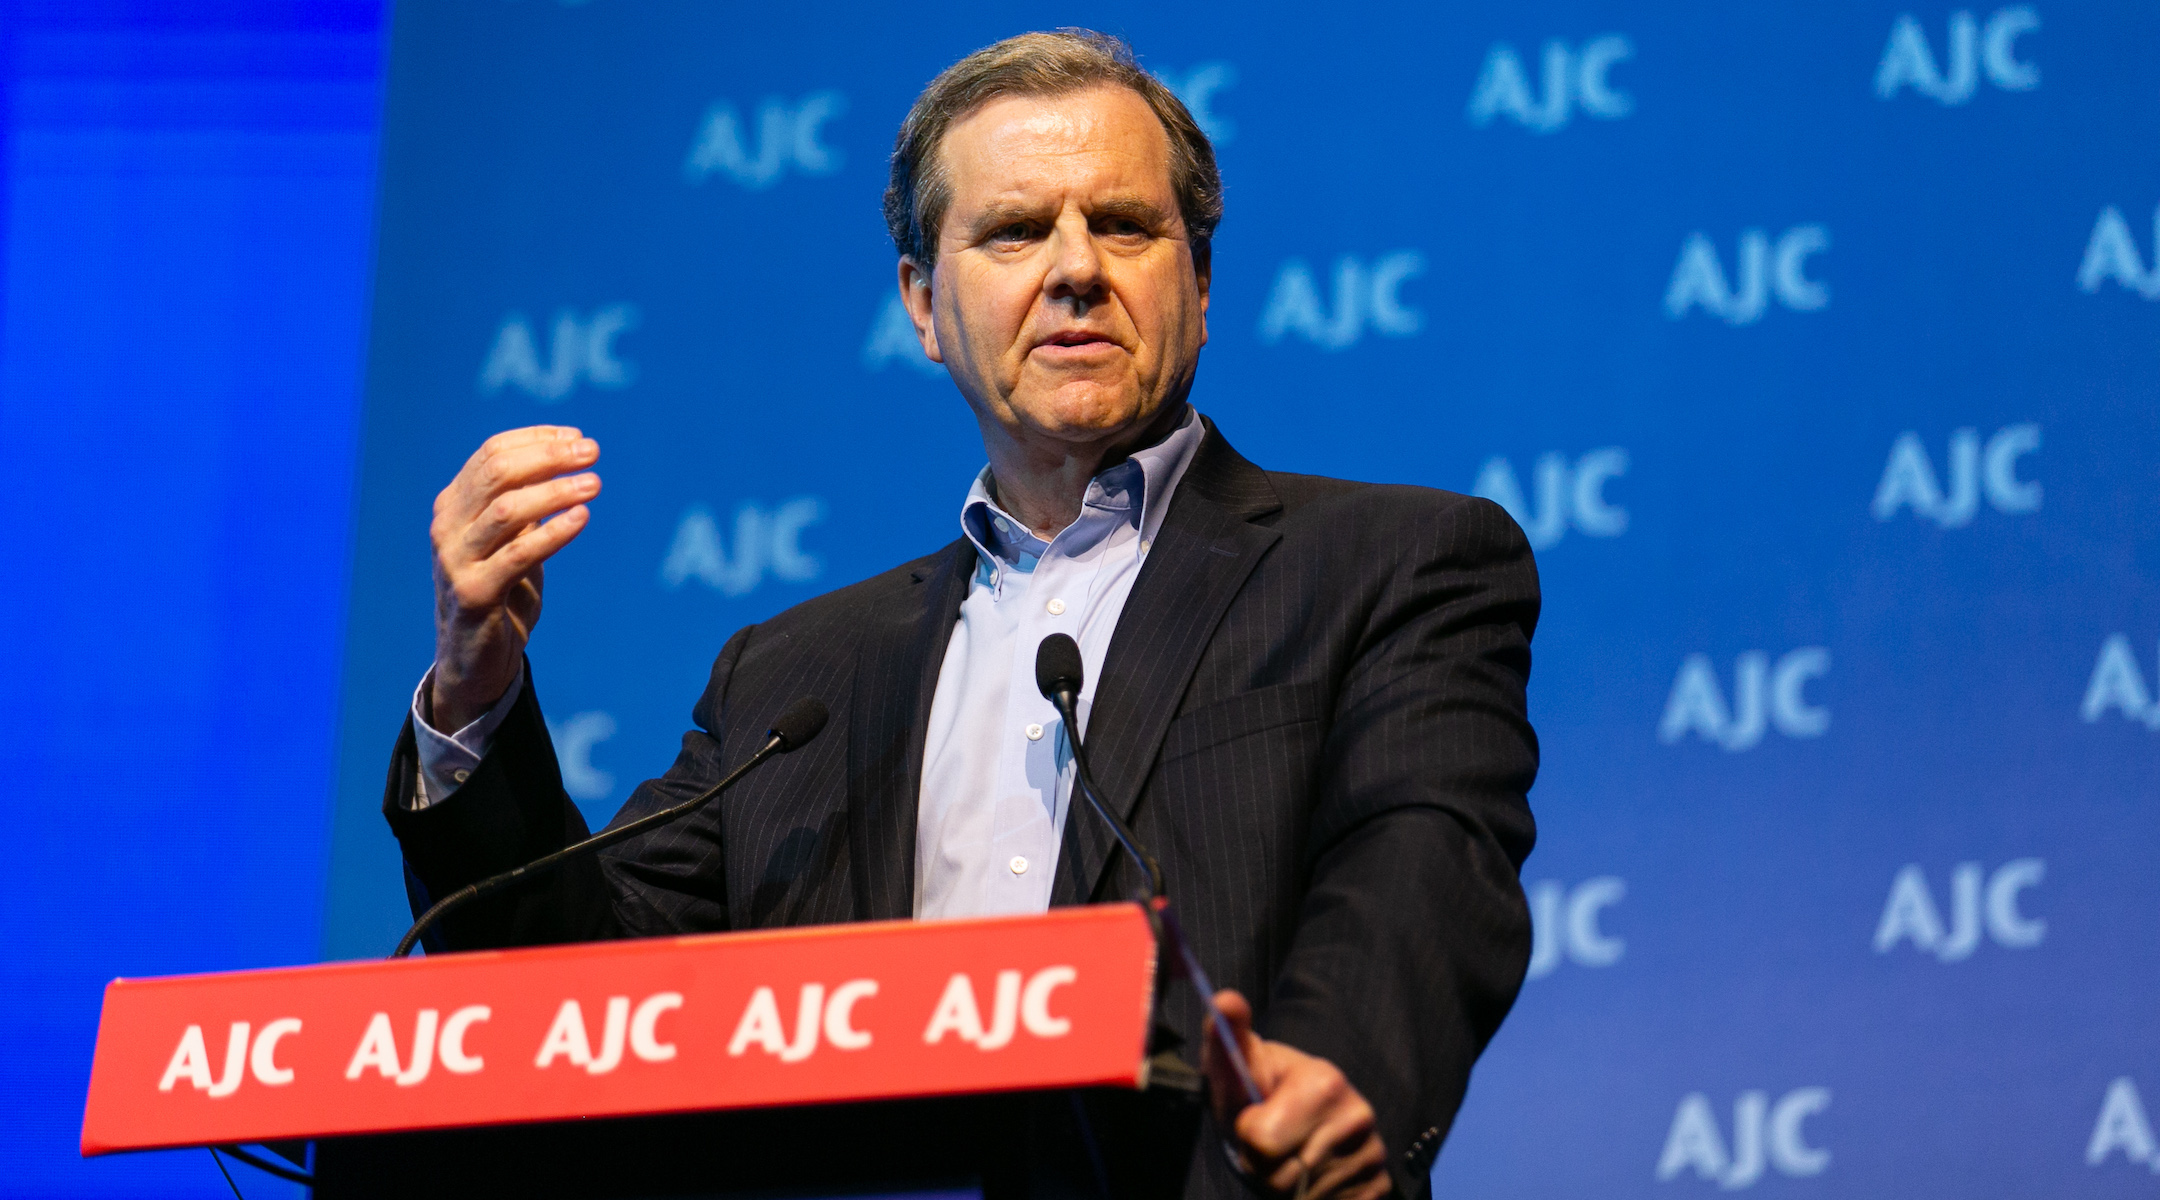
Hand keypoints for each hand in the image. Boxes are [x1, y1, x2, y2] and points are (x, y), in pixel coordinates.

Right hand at [428, 426, 600, 729]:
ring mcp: (455, 560)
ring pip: (507, 511)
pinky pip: (518, 555)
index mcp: (454, 505)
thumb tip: (567, 456)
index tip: (578, 437)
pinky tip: (581, 519)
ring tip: (595, 484)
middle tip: (592, 453)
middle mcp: (447, 526)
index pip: (492, 454)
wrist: (474, 658)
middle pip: (498, 473)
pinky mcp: (473, 593)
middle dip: (549, 458)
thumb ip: (525, 502)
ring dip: (555, 492)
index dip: (536, 440)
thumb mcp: (510, 539)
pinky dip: (552, 533)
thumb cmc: (500, 591)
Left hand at [1202, 990, 1391, 1199]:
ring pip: (1300, 1198)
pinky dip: (1311, 1199)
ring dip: (1283, 1187)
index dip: (1247, 1135)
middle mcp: (1358, 1118)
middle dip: (1263, 1166)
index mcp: (1325, 1081)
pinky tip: (1310, 1176)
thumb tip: (1224, 998)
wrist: (1309, 1116)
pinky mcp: (1378, 1188)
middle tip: (1268, 1144)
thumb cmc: (1264, 1088)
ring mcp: (1372, 1157)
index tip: (1255, 1118)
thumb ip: (1228, 1037)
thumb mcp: (1243, 1063)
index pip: (1262, 1142)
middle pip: (1280, 1179)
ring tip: (1288, 1157)